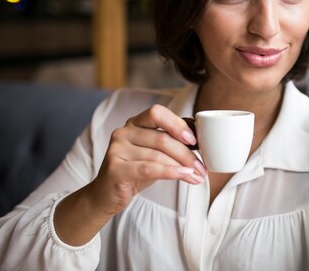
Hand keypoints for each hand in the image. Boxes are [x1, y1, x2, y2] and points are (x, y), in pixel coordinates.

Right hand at [88, 105, 206, 216]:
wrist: (106, 195)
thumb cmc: (135, 171)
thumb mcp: (154, 154)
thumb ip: (170, 143)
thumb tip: (200, 142)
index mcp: (134, 123)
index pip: (157, 113)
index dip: (177, 124)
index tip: (194, 140)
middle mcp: (123, 132)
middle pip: (162, 138)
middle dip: (186, 154)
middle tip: (202, 167)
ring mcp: (117, 150)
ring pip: (158, 155)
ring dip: (182, 167)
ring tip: (197, 175)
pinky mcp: (115, 169)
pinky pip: (149, 168)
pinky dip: (170, 172)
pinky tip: (184, 175)